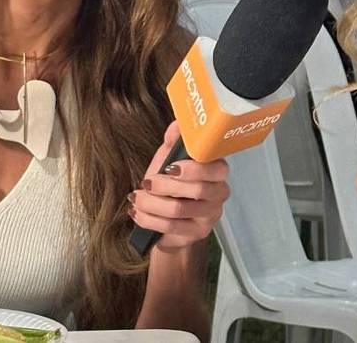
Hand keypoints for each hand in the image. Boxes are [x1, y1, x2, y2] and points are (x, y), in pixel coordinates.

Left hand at [129, 123, 229, 252]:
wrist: (165, 215)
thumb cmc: (170, 181)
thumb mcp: (169, 157)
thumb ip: (174, 140)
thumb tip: (179, 123)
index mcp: (217, 171)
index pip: (217, 169)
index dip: (193, 168)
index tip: (170, 167)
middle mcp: (219, 194)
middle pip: (198, 190)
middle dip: (166, 186)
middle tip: (146, 182)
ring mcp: (210, 215)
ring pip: (179, 210)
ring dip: (151, 203)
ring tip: (136, 198)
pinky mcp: (198, 233)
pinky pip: (171, 228)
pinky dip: (148, 219)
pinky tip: (137, 212)